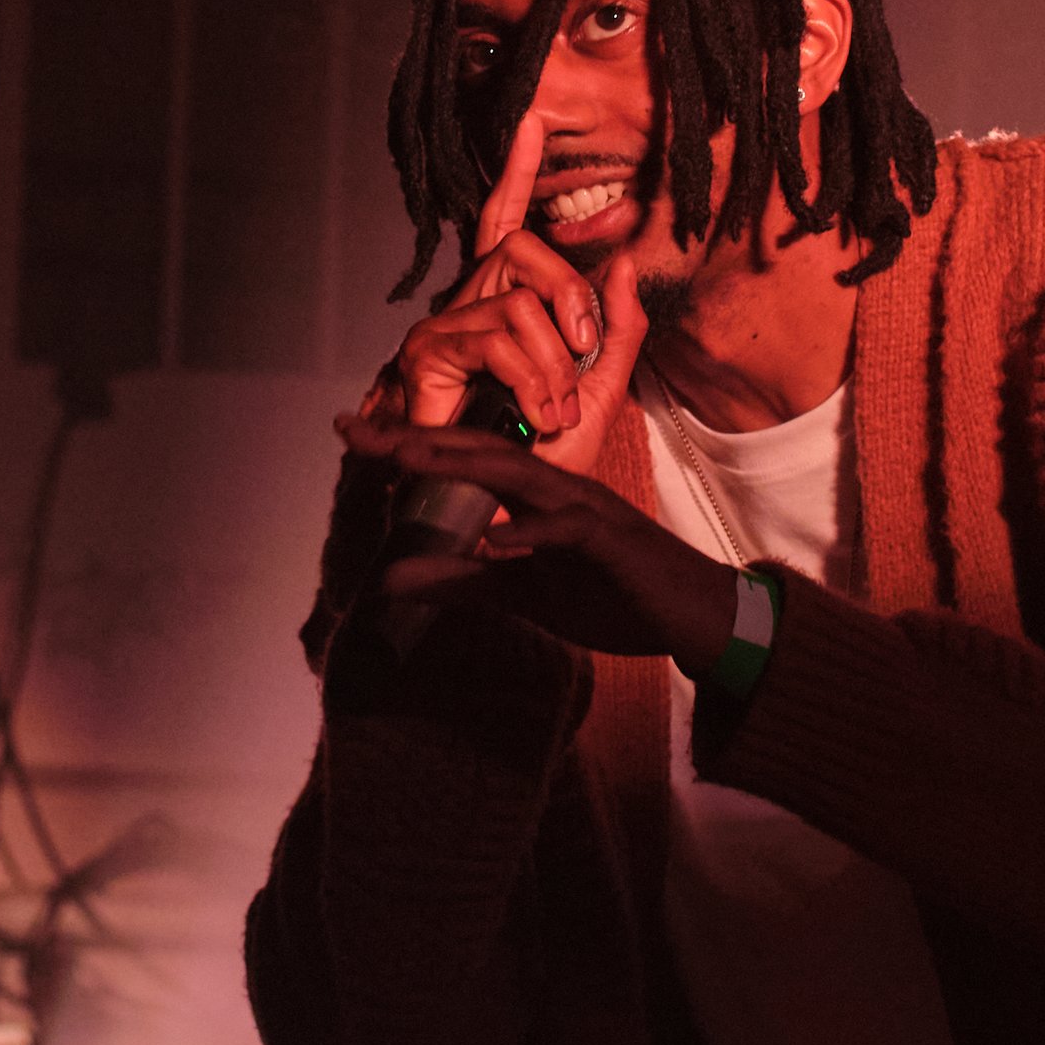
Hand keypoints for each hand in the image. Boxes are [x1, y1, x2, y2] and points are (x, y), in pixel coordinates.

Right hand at [335, 105, 646, 480]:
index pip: (507, 222)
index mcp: (512, 302)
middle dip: (569, 297)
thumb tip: (618, 261)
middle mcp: (472, 303)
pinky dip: (529, 377)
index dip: (516, 173)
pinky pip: (496, 336)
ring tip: (554, 410)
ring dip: (553, 362)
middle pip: (524, 250)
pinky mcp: (427, 353)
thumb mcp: (602, 387)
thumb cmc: (547, 454)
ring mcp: (445, 325)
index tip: (530, 122)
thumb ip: (618, 327)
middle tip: (583, 352)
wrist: (515, 509)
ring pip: (518, 300)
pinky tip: (533, 414)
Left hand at [375, 426, 740, 671]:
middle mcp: (557, 487)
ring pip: (520, 474)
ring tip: (409, 456)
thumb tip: (388, 580)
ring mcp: (586, 509)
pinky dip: (531, 534)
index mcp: (533, 494)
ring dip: (464, 464)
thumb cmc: (613, 595)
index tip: (351, 433)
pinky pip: (568, 530)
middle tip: (356, 428)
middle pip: (480, 449)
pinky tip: (494, 542)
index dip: (408, 444)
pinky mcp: (612, 540)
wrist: (693, 616)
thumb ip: (459, 581)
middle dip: (418, 438)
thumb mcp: (521, 595)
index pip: (463, 459)